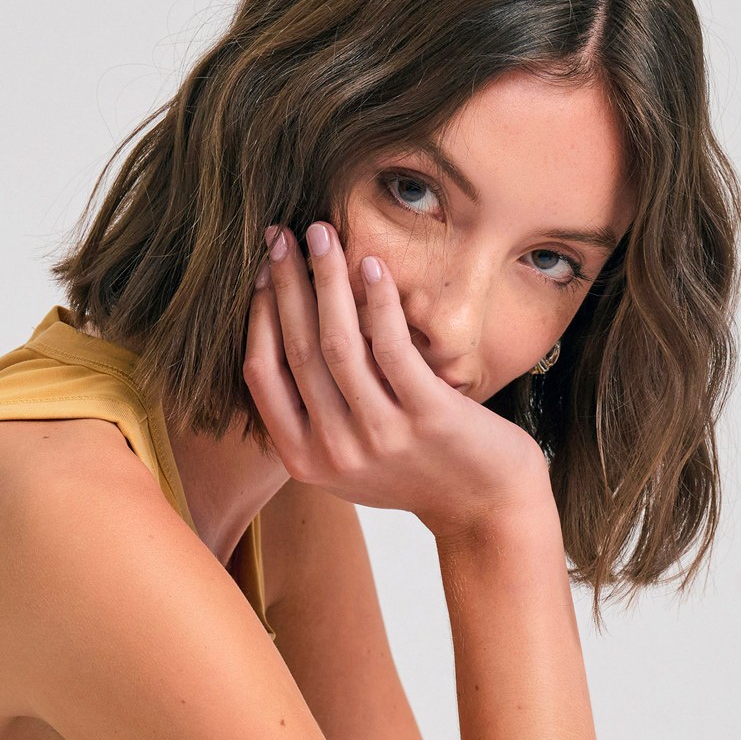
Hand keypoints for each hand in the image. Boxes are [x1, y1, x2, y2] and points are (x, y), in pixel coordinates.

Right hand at [244, 220, 552, 537]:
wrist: (481, 506)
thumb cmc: (414, 470)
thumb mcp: (347, 459)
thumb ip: (312, 416)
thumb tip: (281, 331)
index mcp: (303, 460)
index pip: (262, 374)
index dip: (259, 315)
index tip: (264, 270)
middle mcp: (334, 451)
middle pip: (297, 350)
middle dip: (287, 283)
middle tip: (284, 235)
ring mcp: (379, 437)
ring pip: (337, 343)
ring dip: (326, 279)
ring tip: (323, 233)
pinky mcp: (426, 418)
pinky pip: (390, 347)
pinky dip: (378, 301)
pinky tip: (372, 265)